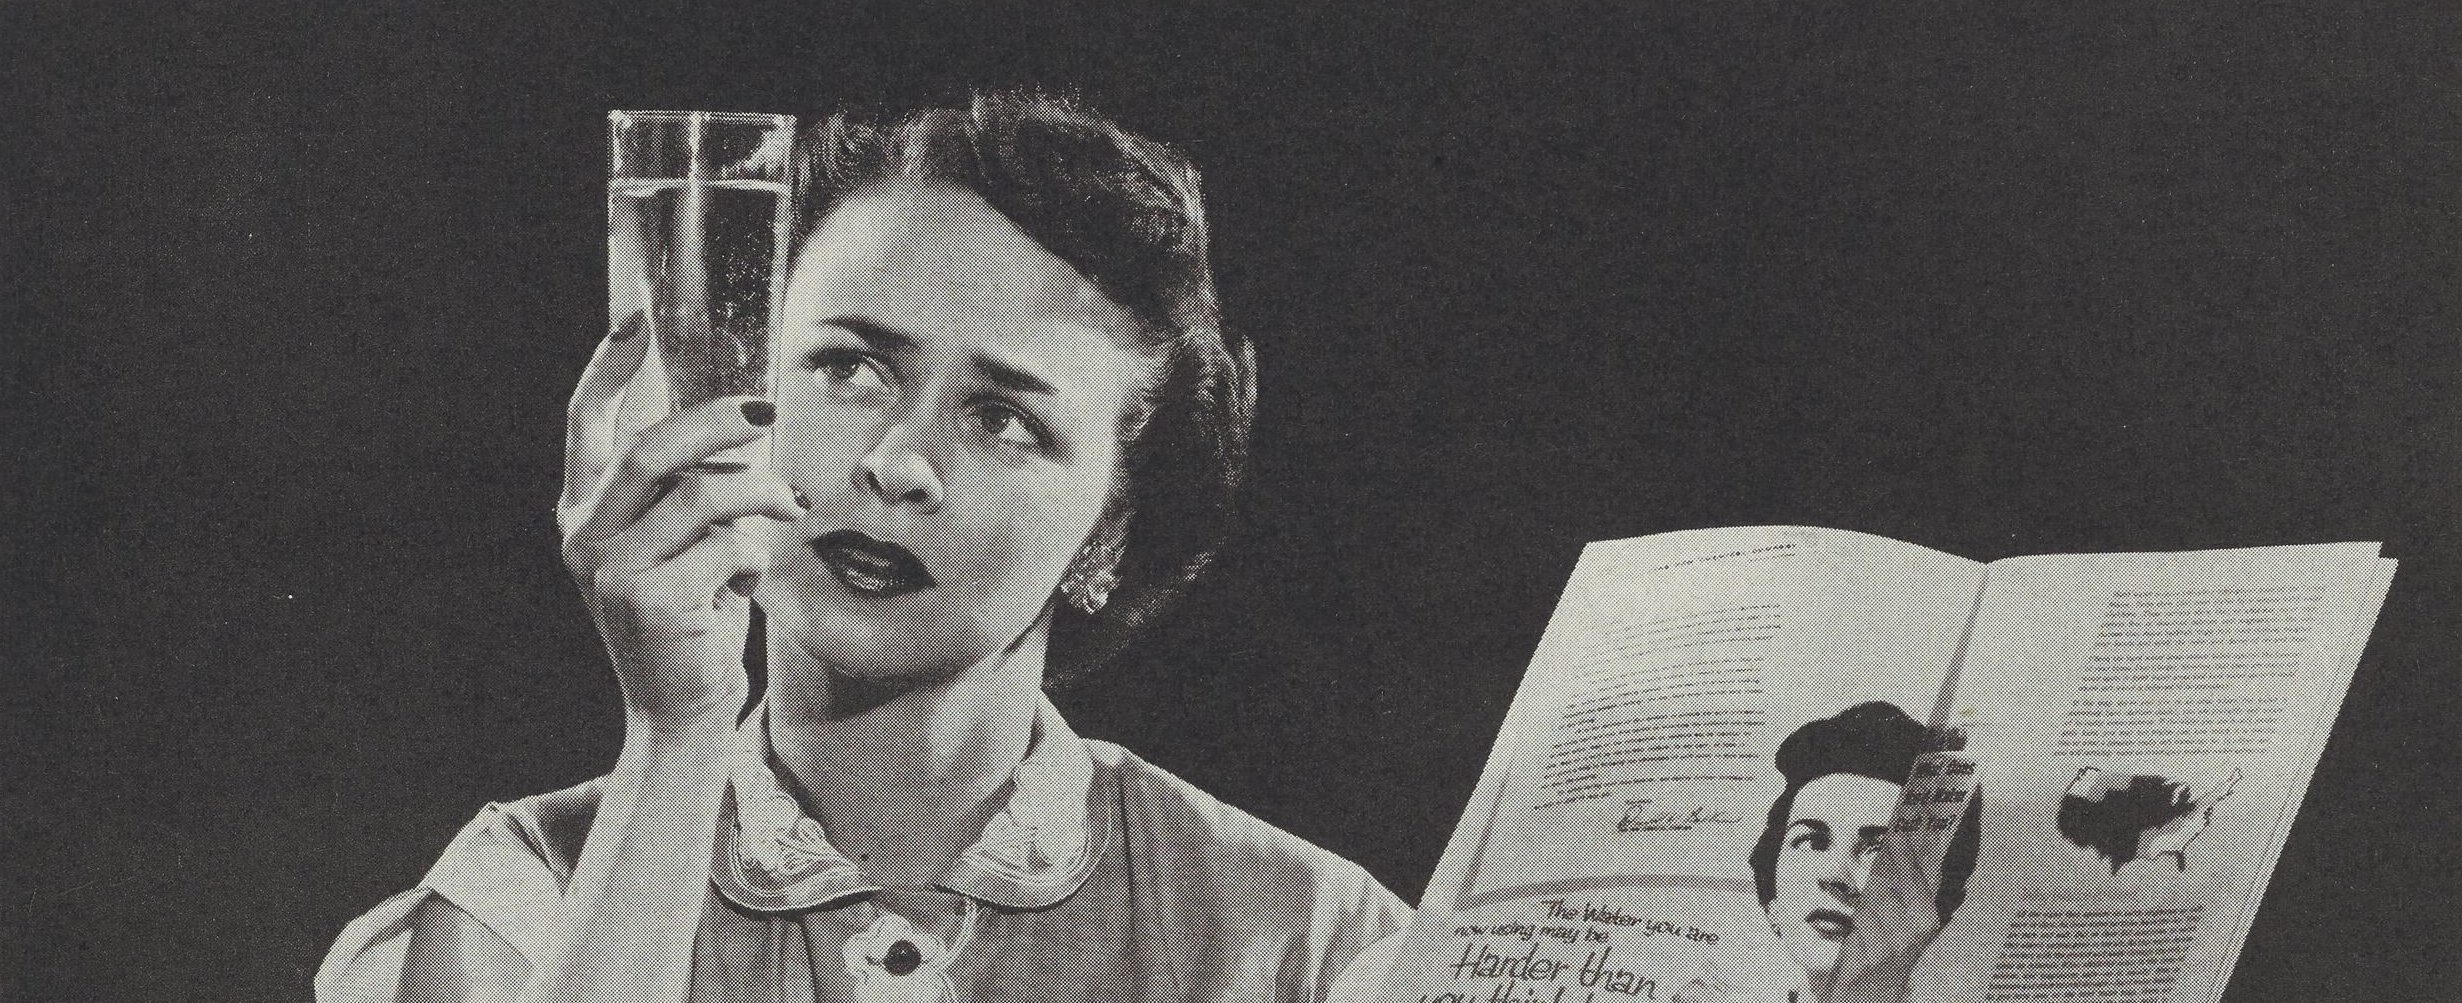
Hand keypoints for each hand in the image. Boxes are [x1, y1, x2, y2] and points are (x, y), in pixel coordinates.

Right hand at [558, 314, 802, 728]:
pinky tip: (748, 582)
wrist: (679, 711)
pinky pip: (727, 546)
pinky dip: (755, 555)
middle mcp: (583, 536)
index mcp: (582, 514)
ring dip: (760, 494)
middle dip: (716, 421)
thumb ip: (683, 492)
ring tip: (788, 507)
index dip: (608, 369)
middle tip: (765, 412)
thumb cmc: (690, 619)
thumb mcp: (676, 546)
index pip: (584, 425)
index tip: (636, 319)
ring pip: (703, 495)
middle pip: (652, 449)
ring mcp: (611, 570)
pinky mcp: (651, 600)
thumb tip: (739, 420)